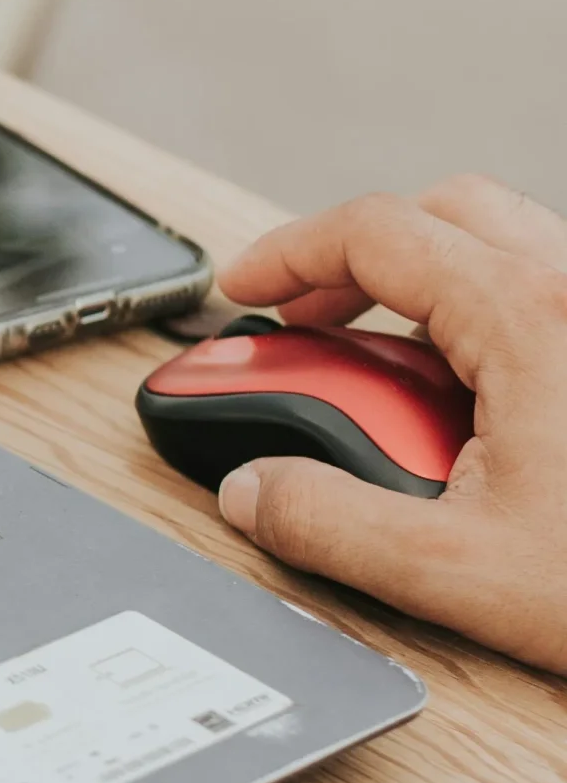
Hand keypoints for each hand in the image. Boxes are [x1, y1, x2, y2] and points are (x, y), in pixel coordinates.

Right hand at [213, 175, 566, 674]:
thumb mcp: (458, 572)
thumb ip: (331, 525)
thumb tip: (255, 493)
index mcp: (531, 319)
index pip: (378, 233)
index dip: (289, 253)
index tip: (246, 291)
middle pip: (445, 211)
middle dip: (356, 254)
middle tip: (303, 317)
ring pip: (509, 242)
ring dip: (427, 281)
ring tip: (382, 361)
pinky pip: (552, 294)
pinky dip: (488, 316)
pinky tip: (473, 400)